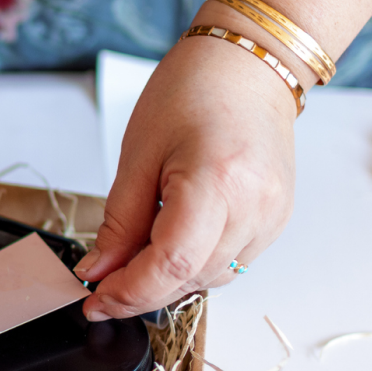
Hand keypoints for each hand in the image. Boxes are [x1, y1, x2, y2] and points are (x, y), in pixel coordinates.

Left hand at [74, 32, 298, 318]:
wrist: (247, 68)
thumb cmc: (192, 93)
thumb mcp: (138, 154)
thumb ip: (119, 222)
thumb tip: (98, 272)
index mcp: (217, 183)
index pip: (170, 264)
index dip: (128, 292)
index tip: (95, 302)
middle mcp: (255, 208)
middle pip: (191, 279)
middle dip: (142, 291)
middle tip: (102, 287)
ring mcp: (272, 218)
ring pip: (212, 279)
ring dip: (169, 280)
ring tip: (135, 258)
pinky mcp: (276, 221)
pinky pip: (230, 263)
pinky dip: (195, 264)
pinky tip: (172, 243)